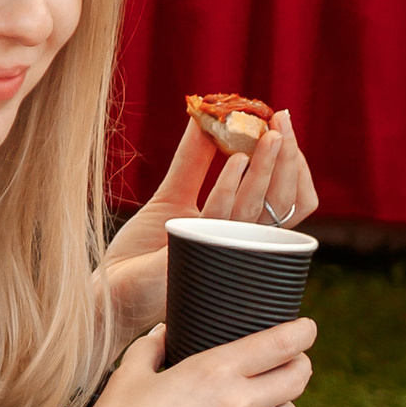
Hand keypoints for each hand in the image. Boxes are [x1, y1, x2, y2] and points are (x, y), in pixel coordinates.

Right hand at [65, 312, 313, 406]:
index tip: (308, 329)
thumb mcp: (129, 375)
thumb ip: (151, 349)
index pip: (279, 345)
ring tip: (272, 404)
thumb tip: (163, 334)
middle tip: (296, 363)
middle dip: (301, 366)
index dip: (302, 334)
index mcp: (214, 372)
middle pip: (296, 380)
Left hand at [104, 107, 320, 343]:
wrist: (113, 290)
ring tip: (268, 135)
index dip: (293, 164)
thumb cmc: (143, 251)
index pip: (289, 199)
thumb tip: (207, 116)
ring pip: (258, 210)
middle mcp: (240, 246)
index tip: (280, 123)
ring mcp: (221, 252)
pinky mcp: (195, 256)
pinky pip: (221, 219)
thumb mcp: (172, 197)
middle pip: (285, 204)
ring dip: (266, 170)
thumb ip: (193, 161)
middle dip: (288, 160)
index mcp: (244, 234)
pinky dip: (230, 188)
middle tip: (282, 121)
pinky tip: (234, 160)